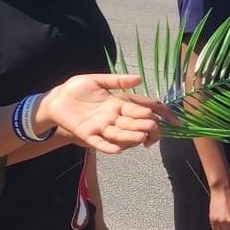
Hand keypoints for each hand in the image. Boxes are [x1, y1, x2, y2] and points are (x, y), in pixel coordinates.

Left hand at [33, 74, 166, 155]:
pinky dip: (108, 147)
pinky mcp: (87, 134)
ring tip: (141, 137)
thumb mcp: (97, 80)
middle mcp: (113, 117)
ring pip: (120, 133)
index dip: (158, 113)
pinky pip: (100, 142)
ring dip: (130, 136)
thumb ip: (117, 80)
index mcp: (118, 103)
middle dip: (143, 124)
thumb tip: (140, 79)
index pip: (142, 108)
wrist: (55, 99)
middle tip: (154, 125)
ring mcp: (101, 126)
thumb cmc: (76, 89)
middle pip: (133, 122)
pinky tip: (117, 150)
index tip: (174, 119)